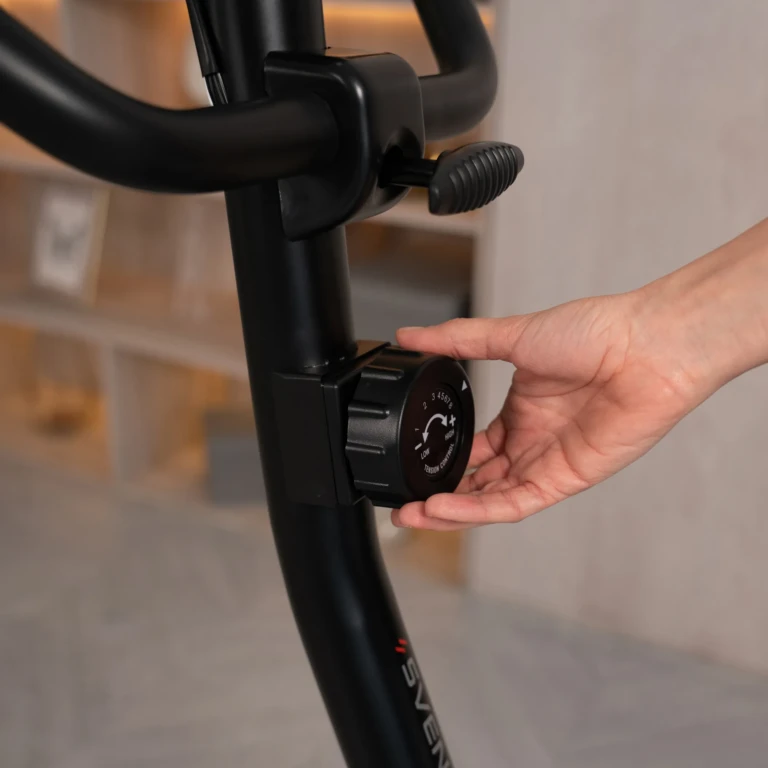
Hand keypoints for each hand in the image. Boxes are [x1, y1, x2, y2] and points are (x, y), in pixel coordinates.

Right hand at [393, 291, 709, 529]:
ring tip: (414, 515)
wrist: (644, 346)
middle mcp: (532, 439)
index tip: (410, 467)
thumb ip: (457, 339)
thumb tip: (410, 335)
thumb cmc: (593, 333)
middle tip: (403, 504)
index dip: (442, 461)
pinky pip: (516, 503)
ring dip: (453, 510)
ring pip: (491, 498)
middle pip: (478, 479)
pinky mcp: (565, 479)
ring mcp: (547, 461)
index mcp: (520, 410)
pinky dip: (480, 510)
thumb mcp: (511, 334)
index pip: (473, 447)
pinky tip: (447, 509)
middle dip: (440, 495)